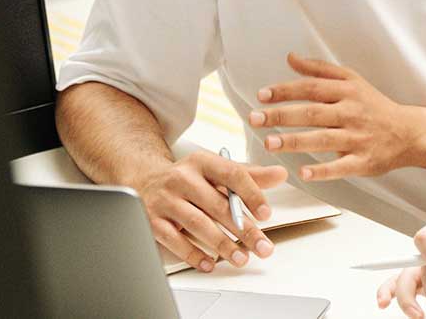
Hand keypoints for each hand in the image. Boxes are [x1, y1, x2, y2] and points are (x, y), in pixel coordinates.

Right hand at [133, 150, 287, 271]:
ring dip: (222, 244)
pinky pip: (174, 240)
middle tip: (263, 247)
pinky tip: (211, 263)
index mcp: (202, 161)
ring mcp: (164, 199)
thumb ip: (250, 174)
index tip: (266, 214)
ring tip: (241, 258)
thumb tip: (281, 174)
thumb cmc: (191, 178)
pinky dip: (194, 254)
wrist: (144, 179)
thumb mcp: (218, 170)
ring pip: (197, 224)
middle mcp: (181, 177)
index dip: (251, 194)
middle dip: (244, 229)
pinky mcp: (150, 219)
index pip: (232, 174)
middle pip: (218, 205)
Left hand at [249, 52, 419, 180]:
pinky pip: (341, 166)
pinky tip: (303, 172)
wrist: (409, 133)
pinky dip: (322, 170)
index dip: (286, 90)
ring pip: (323, 138)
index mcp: (348, 91)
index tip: (262, 95)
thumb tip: (290, 58)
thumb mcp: (352, 81)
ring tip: (269, 143)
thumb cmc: (374, 106)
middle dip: (282, 115)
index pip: (312, 88)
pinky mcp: (364, 161)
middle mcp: (352, 112)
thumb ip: (320, 70)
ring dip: (295, 141)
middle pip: (313, 113)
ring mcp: (358, 137)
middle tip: (255, 119)